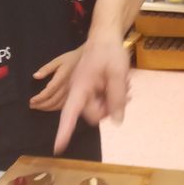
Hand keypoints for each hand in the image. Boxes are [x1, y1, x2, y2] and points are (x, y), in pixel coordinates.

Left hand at [30, 47, 81, 111]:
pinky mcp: (75, 95)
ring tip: (38, 107)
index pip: (49, 92)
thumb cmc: (71, 59)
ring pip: (58, 105)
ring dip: (47, 108)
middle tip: (32, 105)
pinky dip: (55, 108)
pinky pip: (64, 105)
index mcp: (62, 78)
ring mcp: (72, 92)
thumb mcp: (58, 60)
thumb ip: (46, 69)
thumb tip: (35, 76)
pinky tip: (49, 107)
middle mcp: (67, 87)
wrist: (88, 61)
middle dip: (41, 105)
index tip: (31, 101)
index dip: (39, 98)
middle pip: (52, 101)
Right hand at [54, 34, 131, 153]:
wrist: (106, 36)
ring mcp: (85, 90)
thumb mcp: (117, 75)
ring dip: (113, 101)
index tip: (58, 148)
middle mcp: (79, 92)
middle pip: (92, 114)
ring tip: (124, 85)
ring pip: (99, 108)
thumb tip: (117, 121)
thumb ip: (117, 98)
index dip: (64, 132)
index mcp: (80, 89)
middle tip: (125, 94)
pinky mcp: (91, 87)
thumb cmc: (109, 52)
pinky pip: (101, 100)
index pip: (69, 115)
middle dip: (108, 108)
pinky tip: (121, 84)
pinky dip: (111, 95)